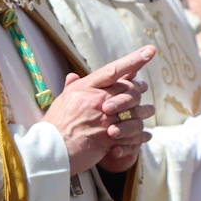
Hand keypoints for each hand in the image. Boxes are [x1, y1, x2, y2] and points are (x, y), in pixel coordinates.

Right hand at [42, 46, 156, 173]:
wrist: (50, 149)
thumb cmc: (55, 124)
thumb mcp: (61, 100)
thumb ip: (71, 87)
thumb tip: (73, 76)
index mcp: (85, 88)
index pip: (113, 70)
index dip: (134, 60)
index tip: (150, 51)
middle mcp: (97, 100)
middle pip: (128, 89)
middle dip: (139, 89)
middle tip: (144, 88)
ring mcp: (104, 118)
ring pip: (134, 110)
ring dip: (144, 111)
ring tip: (148, 111)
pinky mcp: (108, 137)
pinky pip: (132, 133)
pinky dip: (141, 134)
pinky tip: (146, 135)